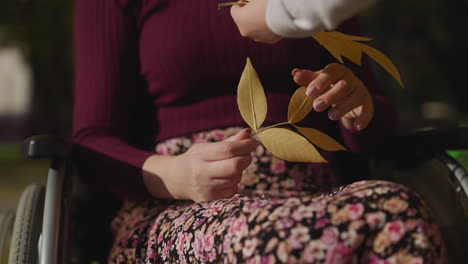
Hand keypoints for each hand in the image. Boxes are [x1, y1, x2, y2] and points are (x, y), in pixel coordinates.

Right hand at [143, 128, 258, 201]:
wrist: (177, 179)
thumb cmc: (196, 159)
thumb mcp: (207, 147)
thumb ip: (229, 141)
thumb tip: (248, 133)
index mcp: (199, 155)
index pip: (228, 149)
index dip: (246, 145)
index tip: (254, 142)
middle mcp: (201, 172)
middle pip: (235, 166)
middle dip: (247, 158)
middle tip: (247, 154)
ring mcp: (206, 188)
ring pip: (236, 178)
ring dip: (240, 170)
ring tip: (232, 166)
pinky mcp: (210, 199)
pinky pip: (233, 189)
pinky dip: (234, 181)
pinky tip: (225, 178)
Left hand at [230, 0, 281, 43]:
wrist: (286, 12)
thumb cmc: (269, 2)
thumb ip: (251, 0)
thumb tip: (252, 3)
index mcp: (239, 18)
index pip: (234, 10)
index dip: (241, 4)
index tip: (248, 1)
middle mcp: (245, 31)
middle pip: (244, 21)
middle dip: (249, 15)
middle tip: (258, 8)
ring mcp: (257, 37)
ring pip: (255, 29)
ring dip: (258, 23)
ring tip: (267, 15)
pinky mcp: (269, 41)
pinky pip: (265, 33)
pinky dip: (268, 28)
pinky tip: (274, 21)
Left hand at [292, 63, 373, 130]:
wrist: (352, 93)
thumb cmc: (330, 85)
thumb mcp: (319, 81)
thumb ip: (307, 78)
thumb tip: (294, 73)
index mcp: (337, 71)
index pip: (330, 73)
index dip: (320, 82)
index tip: (309, 93)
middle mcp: (350, 79)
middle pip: (343, 86)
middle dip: (330, 96)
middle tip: (316, 107)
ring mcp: (360, 91)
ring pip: (355, 97)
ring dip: (344, 107)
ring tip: (331, 116)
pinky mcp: (367, 104)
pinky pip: (367, 110)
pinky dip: (363, 118)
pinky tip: (356, 127)